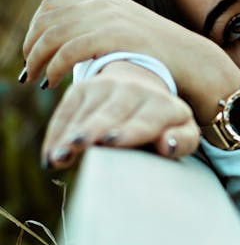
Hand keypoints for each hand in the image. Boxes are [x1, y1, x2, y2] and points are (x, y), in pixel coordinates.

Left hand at [22, 0, 239, 124]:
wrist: (191, 60)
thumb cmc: (158, 54)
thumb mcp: (126, 32)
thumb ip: (100, 29)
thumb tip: (72, 42)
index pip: (52, 6)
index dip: (34, 30)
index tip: (31, 54)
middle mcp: (103, 2)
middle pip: (47, 19)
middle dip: (31, 46)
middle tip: (29, 71)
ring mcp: (109, 17)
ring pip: (53, 35)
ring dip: (37, 59)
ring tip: (37, 80)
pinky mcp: (114, 36)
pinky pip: (69, 50)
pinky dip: (54, 67)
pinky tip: (53, 82)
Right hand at [42, 62, 199, 168]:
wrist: (142, 88)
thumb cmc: (164, 123)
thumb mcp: (183, 131)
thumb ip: (182, 140)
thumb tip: (165, 144)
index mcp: (165, 105)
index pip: (146, 120)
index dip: (129, 131)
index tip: (112, 142)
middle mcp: (136, 91)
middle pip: (111, 113)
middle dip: (93, 130)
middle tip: (77, 146)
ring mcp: (107, 86)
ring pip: (85, 112)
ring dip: (69, 136)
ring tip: (57, 158)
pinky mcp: (84, 88)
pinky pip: (66, 111)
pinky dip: (56, 134)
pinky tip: (50, 156)